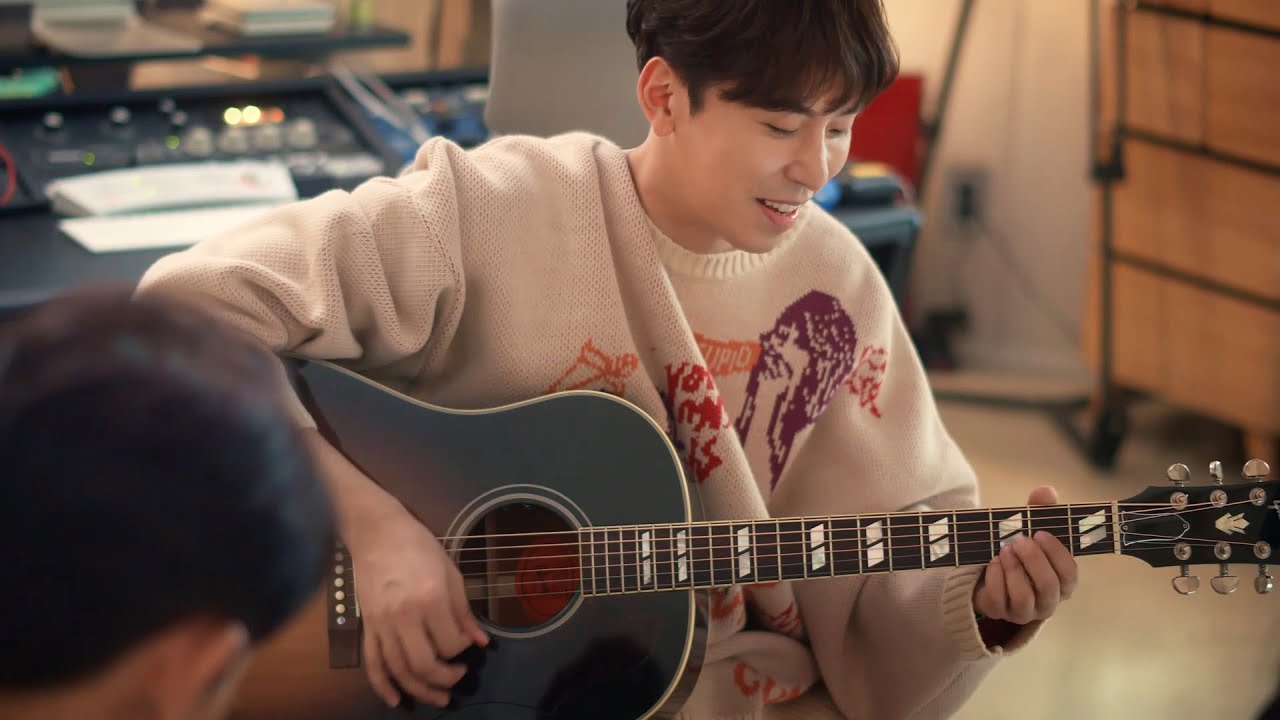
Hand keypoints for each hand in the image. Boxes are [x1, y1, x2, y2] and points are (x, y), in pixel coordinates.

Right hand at [347, 503, 488, 708]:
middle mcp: (404, 616)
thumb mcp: (451, 572)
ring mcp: (382, 623)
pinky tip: (396, 699)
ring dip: (419, 690)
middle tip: (457, 677)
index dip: (462, 650)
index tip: (466, 644)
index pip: (450, 642)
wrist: (376, 531)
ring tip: (437, 698)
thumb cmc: (418, 545)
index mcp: (430, 598)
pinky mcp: (367, 626)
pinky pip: (372, 663)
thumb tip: (480, 641)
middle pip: (424, 664)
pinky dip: (383, 685)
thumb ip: (464, 610)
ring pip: (399, 670)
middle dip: (444, 679)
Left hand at [972, 485, 1077, 625]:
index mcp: (1062, 580)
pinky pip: (1000, 600)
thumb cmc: (1017, 549)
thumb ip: (1039, 511)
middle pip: (1048, 586)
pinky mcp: (1001, 613)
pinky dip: (995, 579)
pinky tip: (992, 563)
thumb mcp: (1027, 527)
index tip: (1040, 533)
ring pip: (1024, 598)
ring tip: (1003, 550)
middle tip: (1018, 540)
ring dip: (1013, 570)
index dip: (1056, 553)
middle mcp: (1048, 600)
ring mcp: (1025, 611)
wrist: (986, 568)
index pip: (1069, 573)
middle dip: (1033, 561)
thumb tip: (1046, 490)